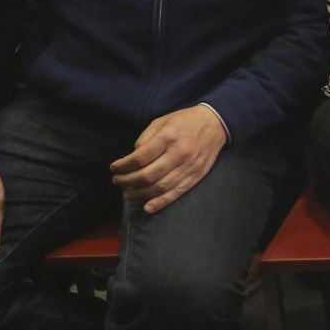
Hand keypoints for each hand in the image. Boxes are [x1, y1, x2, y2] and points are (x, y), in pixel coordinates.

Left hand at [111, 106, 228, 213]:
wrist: (216, 124)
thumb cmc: (184, 121)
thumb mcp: (161, 121)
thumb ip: (145, 139)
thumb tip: (132, 159)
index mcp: (168, 137)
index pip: (140, 158)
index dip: (123, 166)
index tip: (114, 168)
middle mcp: (179, 153)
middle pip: (147, 175)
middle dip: (127, 181)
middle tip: (117, 181)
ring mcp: (189, 167)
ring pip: (160, 187)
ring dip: (140, 194)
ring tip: (127, 194)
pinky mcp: (196, 176)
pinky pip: (176, 193)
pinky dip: (161, 202)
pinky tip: (147, 207)